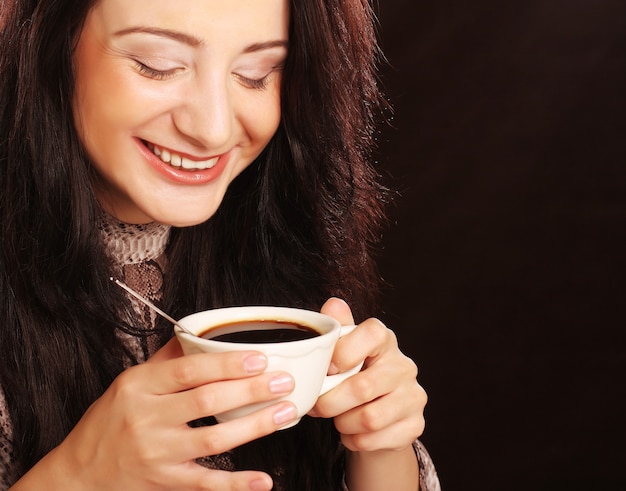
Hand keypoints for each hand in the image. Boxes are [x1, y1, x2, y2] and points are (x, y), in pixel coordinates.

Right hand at [24, 338, 296, 490]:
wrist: (80, 472)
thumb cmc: (111, 419)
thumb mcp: (131, 382)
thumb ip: (167, 359)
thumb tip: (200, 332)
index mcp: (139, 386)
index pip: (189, 370)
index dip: (227, 364)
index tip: (260, 357)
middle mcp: (146, 418)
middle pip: (207, 401)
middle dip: (251, 390)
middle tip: (284, 381)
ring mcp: (157, 453)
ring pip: (213, 438)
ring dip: (255, 426)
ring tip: (286, 412)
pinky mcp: (165, 482)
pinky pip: (206, 483)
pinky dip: (236, 484)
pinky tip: (263, 479)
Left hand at [311, 298, 426, 452]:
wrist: (377, 417)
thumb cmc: (353, 376)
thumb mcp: (343, 352)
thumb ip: (337, 329)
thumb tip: (333, 304)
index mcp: (385, 340)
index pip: (373, 332)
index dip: (345, 351)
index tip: (328, 368)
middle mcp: (404, 365)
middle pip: (363, 387)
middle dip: (330, 401)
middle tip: (318, 405)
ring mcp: (413, 396)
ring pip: (369, 418)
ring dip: (343, 423)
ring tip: (337, 418)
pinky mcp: (415, 425)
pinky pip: (375, 439)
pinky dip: (355, 440)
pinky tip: (352, 432)